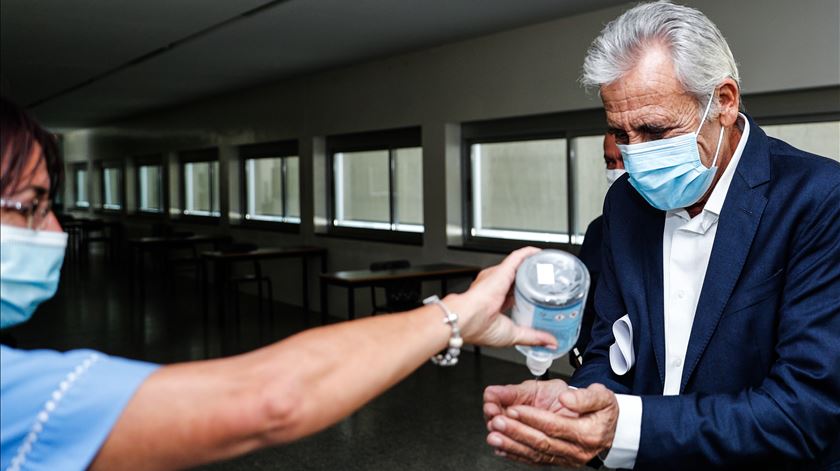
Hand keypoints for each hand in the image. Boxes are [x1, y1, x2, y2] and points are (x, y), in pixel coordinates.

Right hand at [450, 247, 556, 348]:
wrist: (466, 318)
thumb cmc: (478, 327)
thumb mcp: (513, 335)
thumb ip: (533, 337)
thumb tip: (551, 342)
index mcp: (494, 304)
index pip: (513, 296)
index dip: (527, 296)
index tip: (539, 299)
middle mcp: (494, 288)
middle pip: (517, 281)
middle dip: (532, 282)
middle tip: (550, 285)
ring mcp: (497, 278)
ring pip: (518, 267)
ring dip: (533, 266)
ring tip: (549, 269)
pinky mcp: (501, 270)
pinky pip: (517, 257)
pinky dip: (529, 254)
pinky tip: (540, 254)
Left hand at [486, 383, 618, 467]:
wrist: (609, 428)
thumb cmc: (602, 410)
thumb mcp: (602, 396)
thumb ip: (584, 397)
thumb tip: (567, 399)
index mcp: (587, 432)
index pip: (555, 426)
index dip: (533, 417)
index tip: (514, 408)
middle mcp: (575, 450)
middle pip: (542, 442)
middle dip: (516, 431)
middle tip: (497, 421)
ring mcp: (565, 457)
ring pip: (535, 453)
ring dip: (511, 445)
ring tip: (493, 435)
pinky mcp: (557, 460)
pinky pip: (534, 459)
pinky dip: (515, 454)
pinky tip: (500, 447)